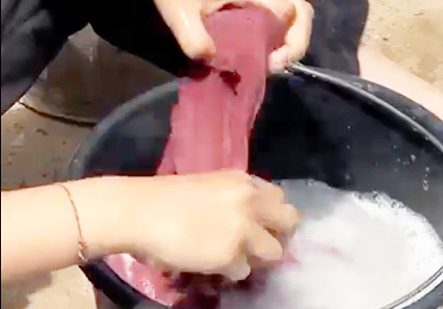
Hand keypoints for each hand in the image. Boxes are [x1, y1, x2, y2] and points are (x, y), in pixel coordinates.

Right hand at [116, 171, 298, 280]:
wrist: (142, 211)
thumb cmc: (166, 196)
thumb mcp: (210, 184)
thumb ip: (236, 196)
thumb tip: (251, 215)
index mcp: (244, 182)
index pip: (280, 197)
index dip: (273, 214)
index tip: (264, 223)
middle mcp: (251, 202)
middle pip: (290, 221)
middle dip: (280, 234)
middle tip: (263, 243)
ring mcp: (244, 229)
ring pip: (274, 252)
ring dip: (256, 256)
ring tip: (233, 256)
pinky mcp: (231, 255)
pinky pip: (243, 271)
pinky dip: (230, 270)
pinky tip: (211, 262)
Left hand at [148, 0, 313, 70]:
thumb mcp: (178, 12)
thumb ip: (194, 39)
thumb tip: (215, 61)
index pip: (287, 13)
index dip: (285, 43)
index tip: (266, 64)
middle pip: (302, 12)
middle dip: (296, 44)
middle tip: (274, 65)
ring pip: (298, 9)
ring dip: (293, 37)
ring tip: (273, 58)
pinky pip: (286, 9)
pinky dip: (285, 30)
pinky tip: (266, 46)